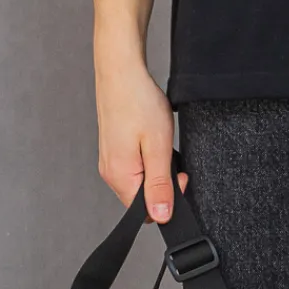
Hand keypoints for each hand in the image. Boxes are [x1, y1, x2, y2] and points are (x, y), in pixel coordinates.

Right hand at [94, 47, 189, 222]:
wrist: (121, 72)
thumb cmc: (138, 102)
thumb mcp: (158, 146)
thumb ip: (159, 185)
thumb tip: (161, 216)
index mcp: (120, 176)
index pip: (146, 212)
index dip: (168, 199)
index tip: (179, 174)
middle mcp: (110, 173)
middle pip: (141, 198)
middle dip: (162, 184)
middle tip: (171, 155)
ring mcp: (109, 161)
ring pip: (139, 182)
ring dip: (155, 169)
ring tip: (159, 142)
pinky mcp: (112, 150)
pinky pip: (134, 168)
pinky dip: (147, 159)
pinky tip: (150, 139)